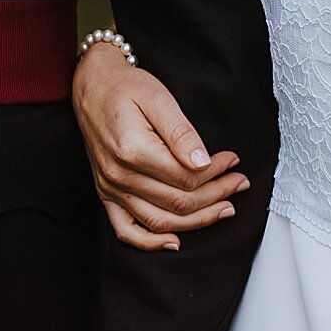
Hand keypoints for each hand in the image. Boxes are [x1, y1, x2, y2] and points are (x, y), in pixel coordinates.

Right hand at [73, 43, 246, 251]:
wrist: (92, 87)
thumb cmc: (124, 88)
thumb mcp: (158, 97)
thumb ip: (181, 132)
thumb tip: (203, 163)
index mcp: (133, 150)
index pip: (186, 178)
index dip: (216, 174)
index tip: (231, 161)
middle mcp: (119, 175)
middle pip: (178, 202)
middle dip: (216, 196)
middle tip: (238, 183)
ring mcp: (110, 188)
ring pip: (161, 221)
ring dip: (197, 220)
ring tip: (224, 208)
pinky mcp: (106, 193)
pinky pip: (126, 230)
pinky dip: (150, 242)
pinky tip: (175, 241)